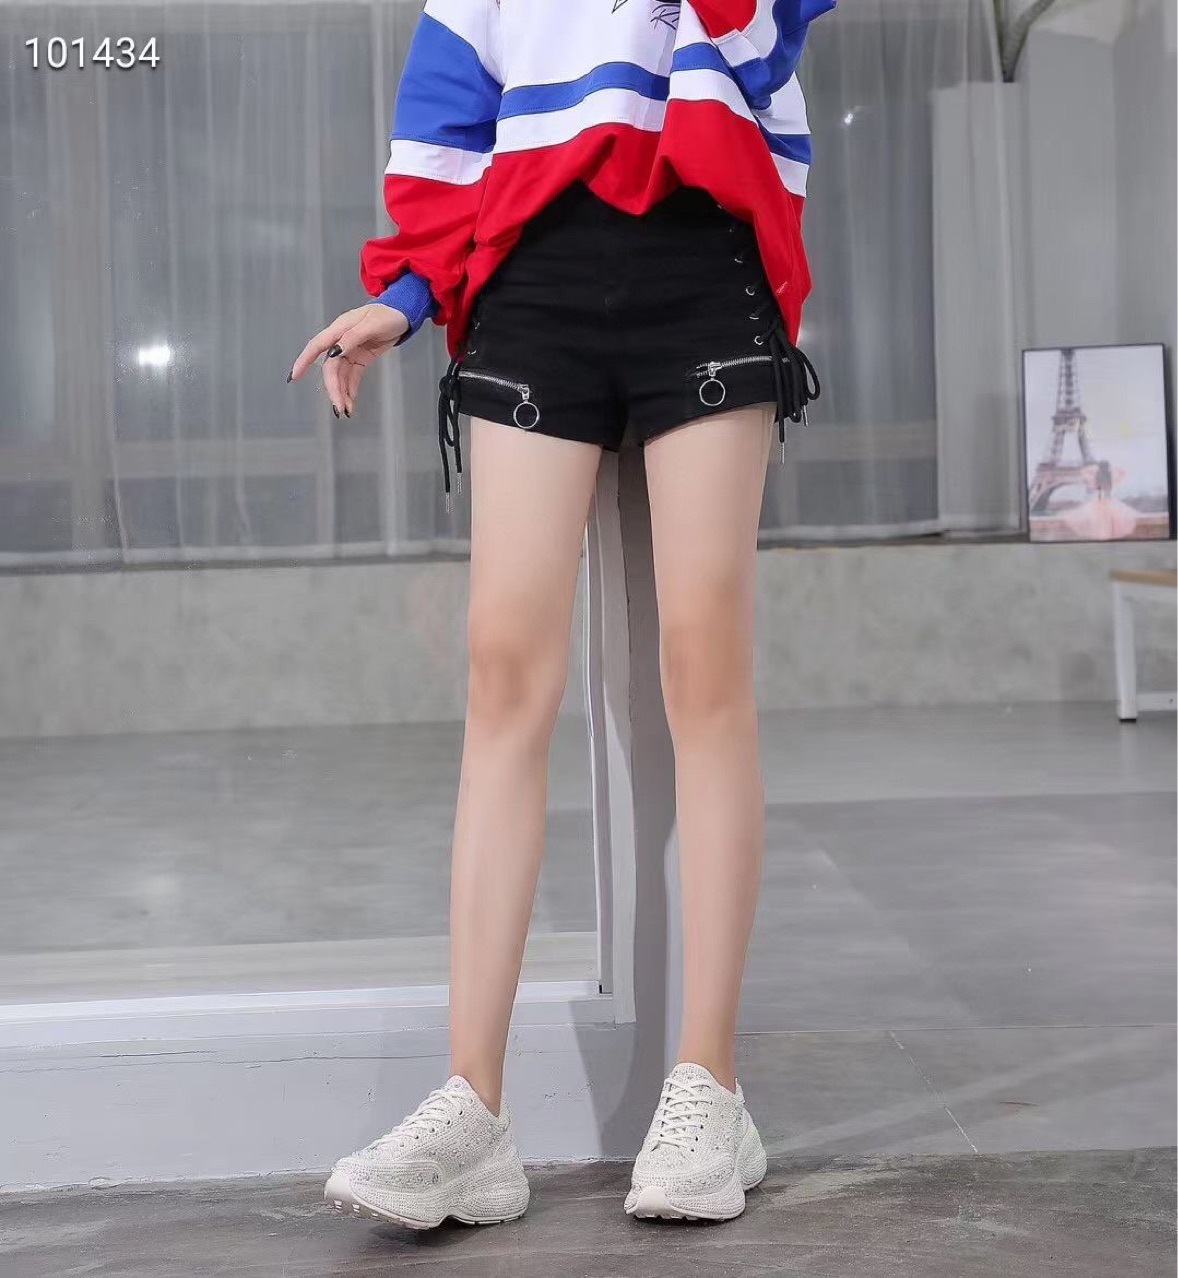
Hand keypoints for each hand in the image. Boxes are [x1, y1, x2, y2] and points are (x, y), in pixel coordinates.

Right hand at [288, 303, 409, 417]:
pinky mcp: (360, 358)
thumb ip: (352, 338)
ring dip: (342, 393)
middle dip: (333, 388)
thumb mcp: (372, 324)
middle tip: (338, 409)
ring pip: (341, 375)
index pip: (317, 346)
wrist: (403, 314)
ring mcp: (350, 350)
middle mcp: (342, 340)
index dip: (304, 361)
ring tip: (346, 411)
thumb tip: (334, 352)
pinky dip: (351, 389)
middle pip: (331, 367)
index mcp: (340, 328)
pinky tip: (351, 402)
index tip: (294, 376)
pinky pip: (352, 376)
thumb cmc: (388, 314)